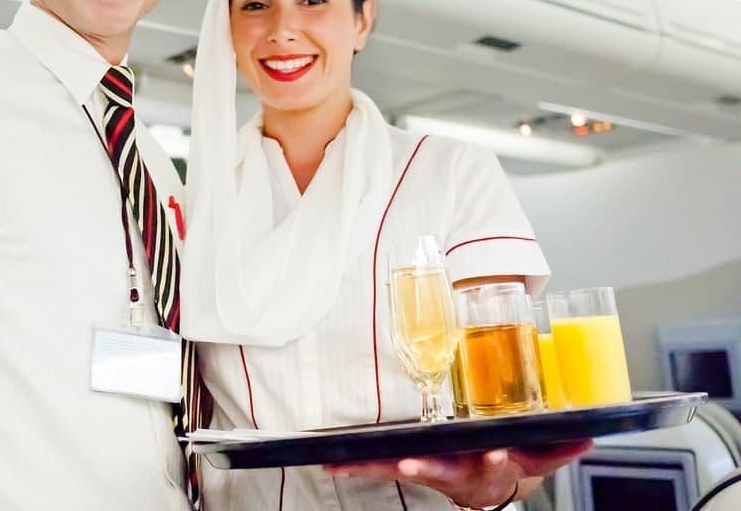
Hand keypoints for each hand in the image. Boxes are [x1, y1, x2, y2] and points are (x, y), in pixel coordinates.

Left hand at [324, 439, 591, 507]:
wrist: (486, 484)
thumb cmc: (507, 461)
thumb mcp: (536, 458)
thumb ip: (559, 448)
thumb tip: (590, 435)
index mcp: (490, 469)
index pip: (496, 465)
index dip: (496, 461)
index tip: (496, 453)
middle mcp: (457, 475)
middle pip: (442, 474)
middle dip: (426, 469)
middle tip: (408, 464)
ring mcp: (429, 472)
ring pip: (402, 470)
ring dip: (377, 468)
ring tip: (348, 464)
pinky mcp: (406, 465)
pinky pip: (377, 465)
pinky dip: (353, 466)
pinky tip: (330, 463)